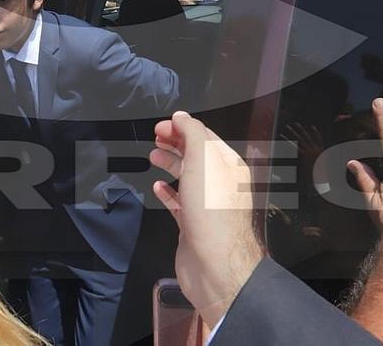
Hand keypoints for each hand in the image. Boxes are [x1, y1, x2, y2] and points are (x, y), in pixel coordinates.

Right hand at [149, 111, 263, 327]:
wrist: (215, 265)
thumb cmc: (213, 215)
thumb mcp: (203, 162)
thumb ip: (192, 134)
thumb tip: (182, 117)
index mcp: (228, 166)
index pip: (205, 137)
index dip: (183, 127)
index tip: (162, 124)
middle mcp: (220, 184)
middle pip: (196, 155)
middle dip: (176, 142)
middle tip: (156, 135)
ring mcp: (207, 205)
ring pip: (187, 177)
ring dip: (170, 163)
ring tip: (154, 155)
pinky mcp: (193, 224)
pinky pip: (179, 202)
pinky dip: (167, 192)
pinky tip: (158, 187)